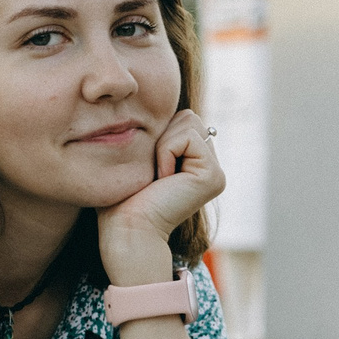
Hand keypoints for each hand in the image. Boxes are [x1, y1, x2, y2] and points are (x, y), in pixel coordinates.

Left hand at [98, 109, 223, 285]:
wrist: (127, 229)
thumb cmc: (123, 199)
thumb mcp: (141, 158)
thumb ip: (157, 135)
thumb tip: (156, 109)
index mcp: (196, 163)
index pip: (180, 119)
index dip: (157, 134)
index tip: (149, 170)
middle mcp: (211, 168)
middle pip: (187, 116)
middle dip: (162, 136)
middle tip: (153, 173)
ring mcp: (216, 172)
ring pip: (188, 122)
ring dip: (162, 146)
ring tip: (158, 178)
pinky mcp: (213, 176)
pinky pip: (187, 137)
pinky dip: (166, 153)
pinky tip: (163, 180)